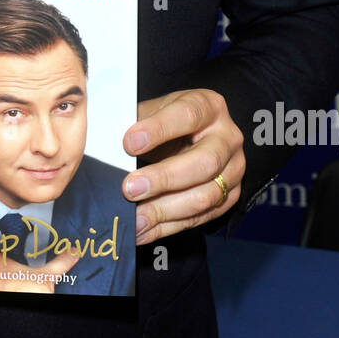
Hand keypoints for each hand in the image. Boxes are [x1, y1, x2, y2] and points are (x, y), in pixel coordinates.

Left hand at [122, 89, 244, 243]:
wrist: (196, 136)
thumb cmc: (170, 121)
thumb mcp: (155, 111)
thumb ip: (136, 123)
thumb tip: (105, 143)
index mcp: (209, 107)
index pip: (187, 116)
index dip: (158, 130)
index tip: (128, 143)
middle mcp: (228, 138)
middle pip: (204, 162)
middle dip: (163, 179)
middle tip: (129, 189)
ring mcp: (233, 170)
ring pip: (205, 196)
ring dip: (165, 210)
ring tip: (134, 217)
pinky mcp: (229, 198)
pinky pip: (200, 218)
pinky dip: (168, 227)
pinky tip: (142, 230)